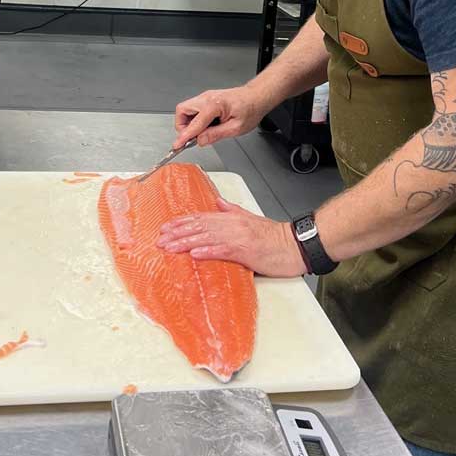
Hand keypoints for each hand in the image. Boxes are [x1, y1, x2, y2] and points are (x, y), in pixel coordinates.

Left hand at [157, 197, 307, 277]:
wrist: (295, 245)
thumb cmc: (275, 237)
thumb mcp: (250, 218)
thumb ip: (232, 210)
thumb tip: (217, 202)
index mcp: (232, 218)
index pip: (201, 217)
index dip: (182, 222)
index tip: (166, 227)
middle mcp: (232, 224)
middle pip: (199, 226)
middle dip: (178, 232)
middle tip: (160, 239)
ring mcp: (238, 237)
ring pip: (206, 237)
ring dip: (185, 242)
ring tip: (170, 247)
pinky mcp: (245, 251)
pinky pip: (223, 250)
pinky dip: (207, 251)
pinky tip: (194, 253)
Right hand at [173, 85, 264, 149]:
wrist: (256, 98)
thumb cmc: (250, 109)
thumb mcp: (236, 128)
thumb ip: (216, 135)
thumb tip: (200, 141)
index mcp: (214, 105)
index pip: (194, 123)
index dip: (184, 136)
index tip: (177, 145)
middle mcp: (207, 98)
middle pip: (182, 110)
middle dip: (182, 126)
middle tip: (192, 137)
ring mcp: (205, 97)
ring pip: (185, 109)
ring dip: (188, 122)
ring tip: (202, 132)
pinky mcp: (206, 99)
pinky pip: (193, 108)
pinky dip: (194, 119)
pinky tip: (206, 125)